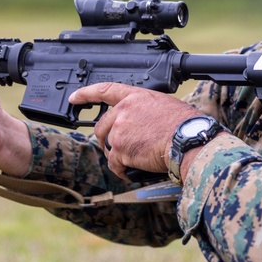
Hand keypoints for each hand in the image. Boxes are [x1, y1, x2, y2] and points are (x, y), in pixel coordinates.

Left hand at [69, 83, 203, 179]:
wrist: (187, 140)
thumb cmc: (185, 124)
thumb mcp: (164, 105)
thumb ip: (145, 109)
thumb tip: (143, 120)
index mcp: (135, 97)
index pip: (105, 91)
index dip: (87, 94)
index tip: (75, 98)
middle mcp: (123, 111)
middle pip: (102, 126)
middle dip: (108, 139)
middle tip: (121, 148)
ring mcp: (119, 130)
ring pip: (108, 147)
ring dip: (118, 156)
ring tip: (136, 159)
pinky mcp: (120, 149)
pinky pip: (114, 164)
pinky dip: (122, 170)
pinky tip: (133, 170)